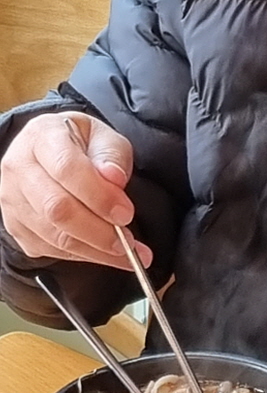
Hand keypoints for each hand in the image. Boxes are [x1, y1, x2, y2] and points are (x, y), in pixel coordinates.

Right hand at [0, 112, 149, 268]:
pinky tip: (105, 253)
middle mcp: (19, 168)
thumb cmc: (79, 144)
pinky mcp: (16, 227)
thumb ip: (112, 155)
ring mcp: (13, 200)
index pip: (66, 168)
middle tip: (128, 241)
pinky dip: (82, 256)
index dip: (99, 195)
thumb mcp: (103, 136)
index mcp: (42, 136)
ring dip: (93, 249)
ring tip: (125, 253)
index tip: (125, 213)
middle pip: (57, 208)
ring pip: (53, 235)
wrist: (49, 153)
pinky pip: (50, 250)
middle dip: (98, 231)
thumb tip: (114, 178)